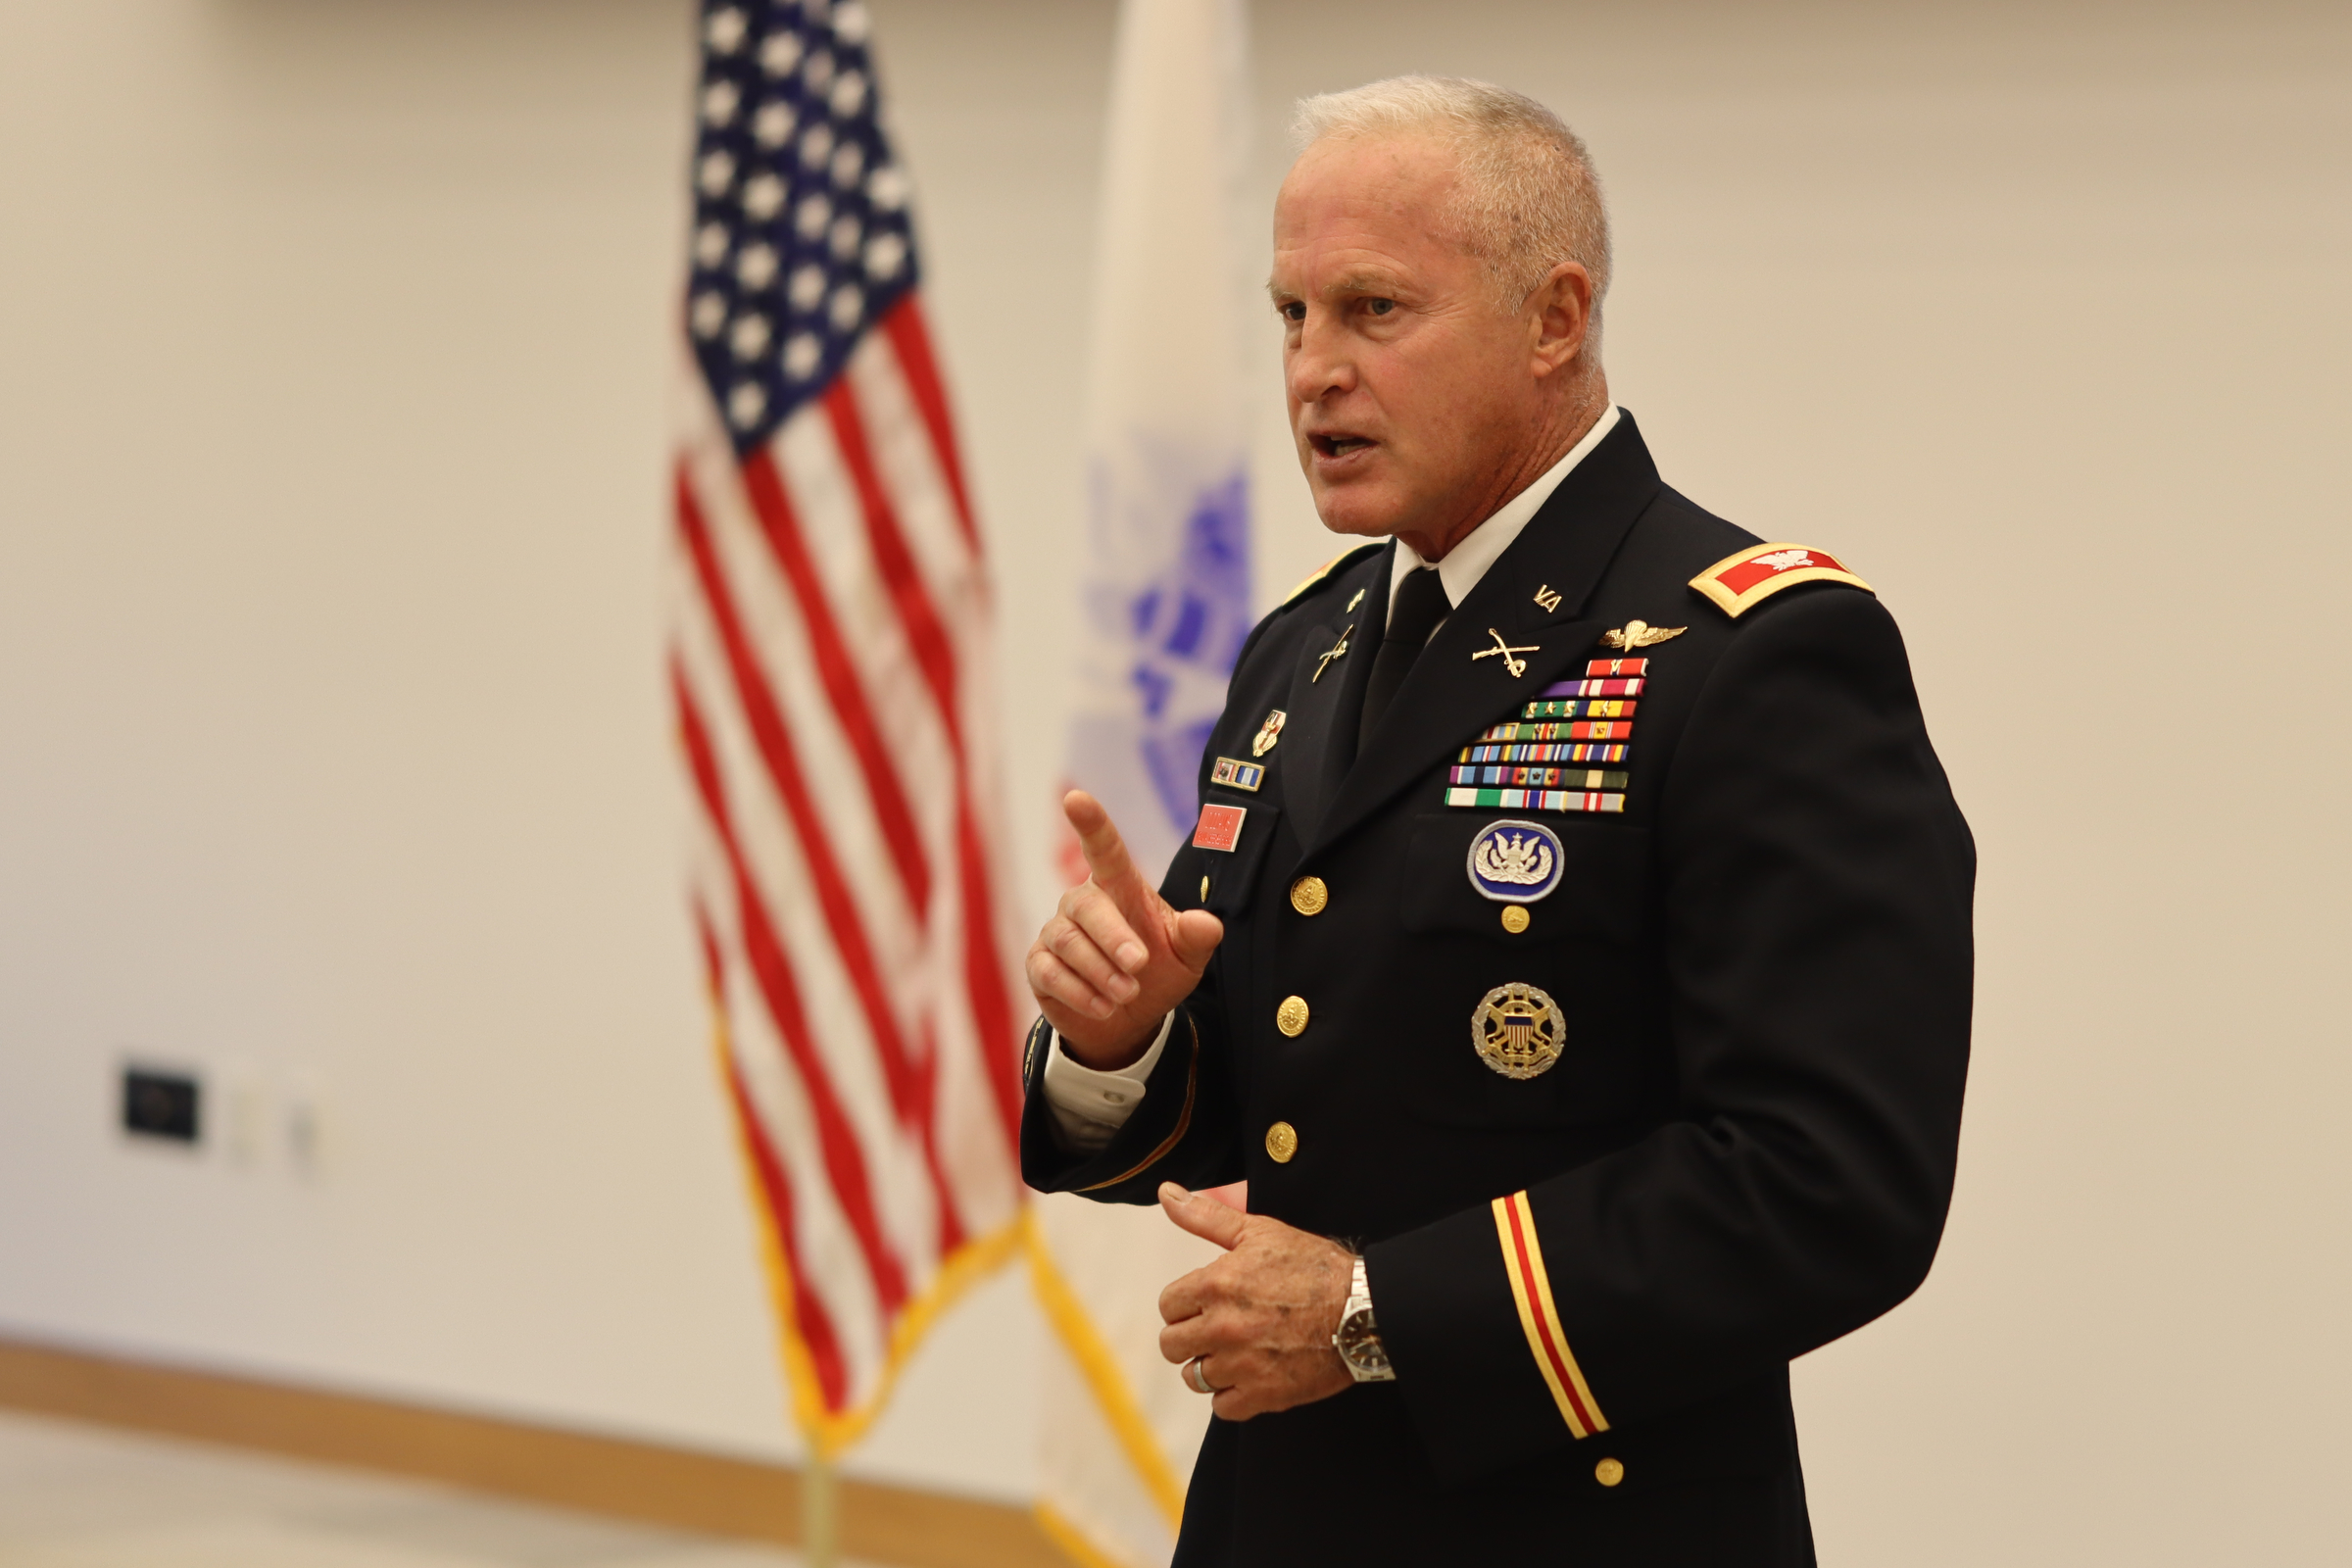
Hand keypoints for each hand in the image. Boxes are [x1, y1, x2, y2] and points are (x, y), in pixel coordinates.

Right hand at [1026, 791, 1223, 1066]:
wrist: (1128, 1020)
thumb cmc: (1157, 973)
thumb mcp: (1186, 957)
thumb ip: (1196, 938)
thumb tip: (1208, 923)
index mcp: (1119, 887)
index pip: (1104, 849)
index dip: (1091, 824)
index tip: (1075, 798)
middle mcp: (1083, 902)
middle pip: (1087, 906)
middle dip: (1112, 937)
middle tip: (1138, 966)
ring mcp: (1057, 932)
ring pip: (1068, 943)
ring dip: (1101, 972)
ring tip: (1126, 995)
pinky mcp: (1039, 964)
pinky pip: (1049, 972)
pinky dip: (1079, 992)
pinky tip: (1103, 1007)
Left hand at [1155, 1182, 1354, 1420]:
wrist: (1363, 1310)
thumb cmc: (1314, 1268)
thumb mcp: (1259, 1231)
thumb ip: (1206, 1216)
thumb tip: (1167, 1193)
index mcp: (1214, 1285)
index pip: (1168, 1306)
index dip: (1187, 1304)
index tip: (1209, 1303)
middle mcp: (1220, 1327)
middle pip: (1172, 1345)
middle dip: (1192, 1336)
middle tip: (1220, 1329)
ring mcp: (1240, 1365)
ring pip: (1194, 1377)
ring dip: (1211, 1366)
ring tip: (1237, 1352)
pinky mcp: (1262, 1395)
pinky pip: (1222, 1407)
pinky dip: (1232, 1395)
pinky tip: (1251, 1375)